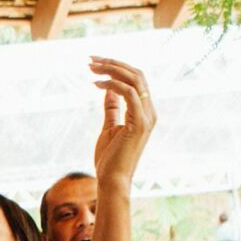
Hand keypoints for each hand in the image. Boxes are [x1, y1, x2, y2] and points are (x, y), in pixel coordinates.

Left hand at [89, 57, 155, 188]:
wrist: (112, 180)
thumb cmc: (109, 158)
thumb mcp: (109, 127)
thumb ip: (112, 107)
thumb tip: (108, 88)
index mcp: (145, 112)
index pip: (136, 79)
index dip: (117, 67)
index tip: (95, 63)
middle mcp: (150, 111)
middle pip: (137, 74)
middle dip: (113, 63)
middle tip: (90, 59)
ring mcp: (147, 117)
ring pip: (134, 79)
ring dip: (111, 69)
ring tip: (91, 67)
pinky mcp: (139, 123)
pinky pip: (129, 93)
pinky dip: (112, 84)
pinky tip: (96, 84)